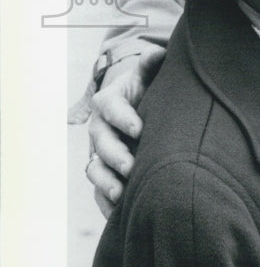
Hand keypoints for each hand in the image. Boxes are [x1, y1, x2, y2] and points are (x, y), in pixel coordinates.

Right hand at [86, 46, 165, 216]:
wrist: (141, 108)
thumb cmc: (148, 89)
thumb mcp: (150, 74)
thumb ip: (152, 64)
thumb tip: (157, 53)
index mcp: (109, 101)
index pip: (111, 108)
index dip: (123, 118)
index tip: (139, 128)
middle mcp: (99, 129)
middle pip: (101, 144)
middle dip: (114, 156)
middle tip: (131, 166)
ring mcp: (99, 153)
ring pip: (95, 170)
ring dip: (106, 183)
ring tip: (122, 196)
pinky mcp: (104, 173)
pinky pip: (99, 192)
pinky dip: (107, 204)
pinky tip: (120, 214)